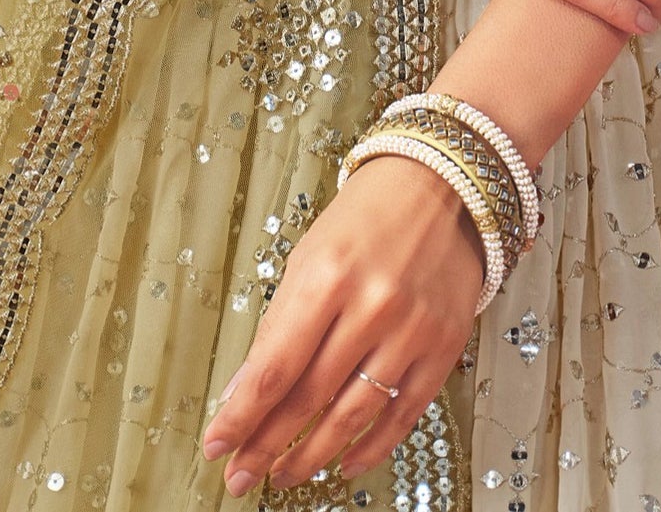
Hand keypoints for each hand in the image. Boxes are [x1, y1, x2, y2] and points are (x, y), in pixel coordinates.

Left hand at [199, 152, 482, 495]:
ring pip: (353, 416)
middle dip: (267, 444)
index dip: (242, 415)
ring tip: (283, 475)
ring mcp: (411, 331)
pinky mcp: (442, 348)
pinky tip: (344, 465)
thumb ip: (280, 324)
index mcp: (327, 275)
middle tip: (241, 475)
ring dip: (312, 456)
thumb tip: (245, 389)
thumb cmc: (366, 217)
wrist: (441, 186)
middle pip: (309, 398)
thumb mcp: (308, 256)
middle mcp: (371, 307)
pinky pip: (402, 415)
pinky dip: (370, 448)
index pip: (275, 366)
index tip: (217, 445)